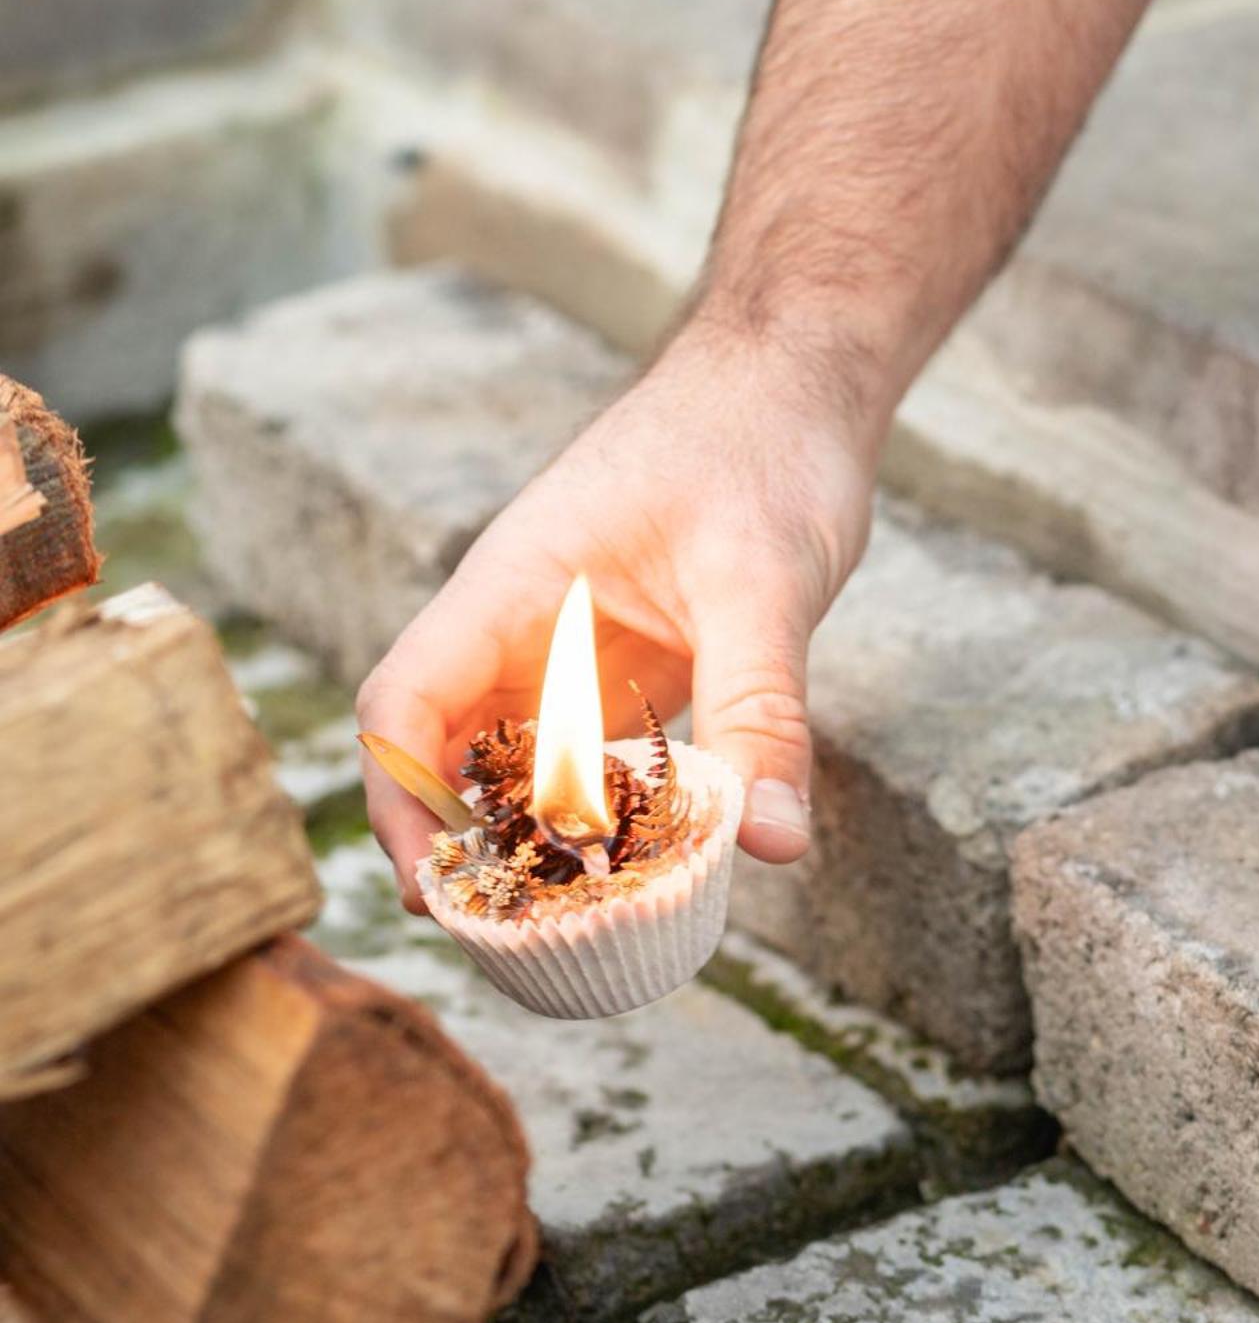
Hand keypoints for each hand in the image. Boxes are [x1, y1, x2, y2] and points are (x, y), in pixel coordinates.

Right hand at [357, 320, 877, 908]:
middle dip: (457, 849)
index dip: (399, 802)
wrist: (795, 378)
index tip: (438, 891)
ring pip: (509, 765)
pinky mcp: (620, 671)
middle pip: (442, 751)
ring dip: (524, 844)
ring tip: (566, 933)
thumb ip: (764, 710)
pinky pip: (580, 761)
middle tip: (509, 945)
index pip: (405, 702)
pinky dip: (592, 821)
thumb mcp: (767, 583)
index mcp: (511, 585)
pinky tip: (635, 875)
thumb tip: (773, 844)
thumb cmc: (762, 445)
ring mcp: (568, 650)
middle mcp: (522, 626)